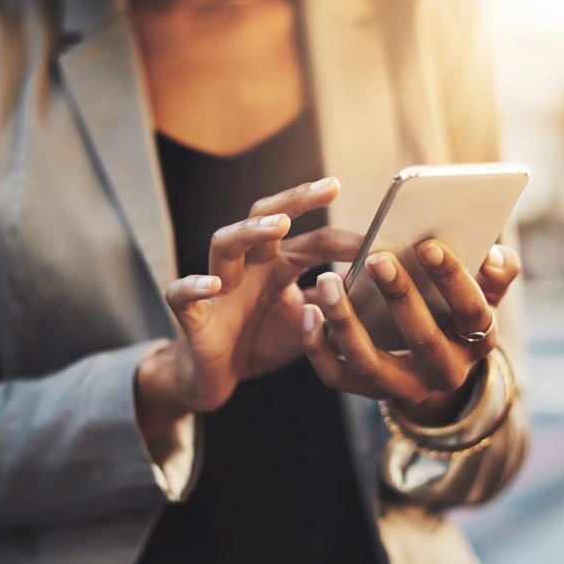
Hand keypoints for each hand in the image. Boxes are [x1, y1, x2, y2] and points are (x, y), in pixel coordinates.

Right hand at [135, 177, 360, 434]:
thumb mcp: (308, 323)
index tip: (380, 239)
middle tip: (330, 186)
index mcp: (277, 265)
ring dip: (250, 231)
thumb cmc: (261, 341)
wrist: (215, 377)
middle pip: (265, 217)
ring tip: (280, 225)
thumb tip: (374, 287)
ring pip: (224, 243)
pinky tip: (214, 284)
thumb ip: (333, 304)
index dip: (345, 240)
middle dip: (296, 199)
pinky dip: (194, 286)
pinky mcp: (193, 315)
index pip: (313, 240)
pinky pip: (182, 294)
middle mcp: (248, 266)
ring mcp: (218, 286)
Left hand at [302, 240, 519, 422]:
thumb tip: (496, 256)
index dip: (453, 279)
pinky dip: (317, 346)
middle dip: (399, 296)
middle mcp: (444, 373)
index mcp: (477, 342)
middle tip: (377, 257)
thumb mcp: (485, 295)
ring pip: (370, 363)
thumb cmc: (456, 313)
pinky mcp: (368, 392)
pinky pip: (337, 376)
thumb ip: (497, 274)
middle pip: (422, 338)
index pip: (471, 312)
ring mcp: (403, 387)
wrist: (435, 365)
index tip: (428, 244)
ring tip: (327, 280)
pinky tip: (308, 310)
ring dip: (346, 321)